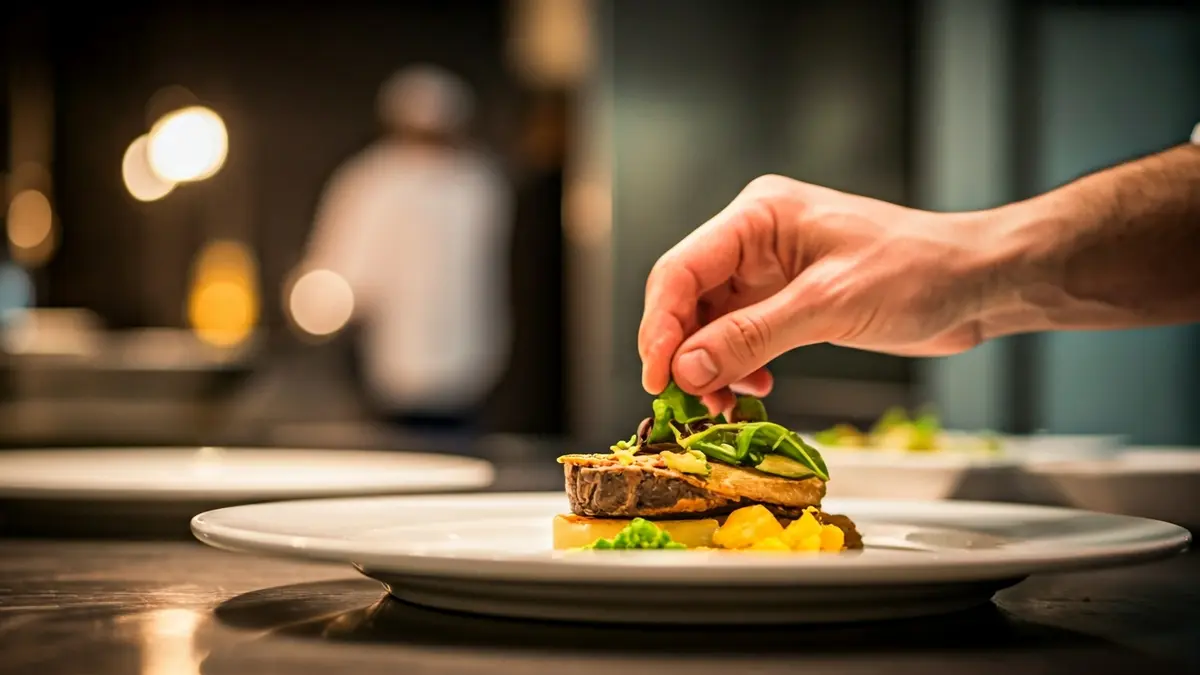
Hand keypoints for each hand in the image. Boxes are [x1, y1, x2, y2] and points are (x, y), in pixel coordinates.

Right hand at [638, 174, 999, 412]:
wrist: (977, 282)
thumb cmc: (917, 273)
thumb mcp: (829, 304)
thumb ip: (752, 336)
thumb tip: (688, 369)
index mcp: (757, 217)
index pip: (681, 270)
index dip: (660, 327)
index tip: (658, 379)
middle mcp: (755, 240)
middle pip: (688, 297)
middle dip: (683, 351)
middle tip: (687, 402)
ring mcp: (770, 271)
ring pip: (710, 322)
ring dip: (710, 365)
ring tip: (725, 403)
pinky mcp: (788, 300)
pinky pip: (741, 335)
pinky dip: (738, 365)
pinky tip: (756, 387)